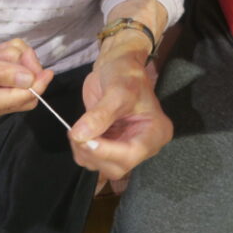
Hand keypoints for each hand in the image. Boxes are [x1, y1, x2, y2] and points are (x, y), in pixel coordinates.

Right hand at [0, 28, 52, 122]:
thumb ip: (0, 73)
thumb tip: (28, 81)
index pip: (16, 102)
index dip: (33, 87)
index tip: (46, 73)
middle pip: (27, 92)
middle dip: (25, 69)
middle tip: (17, 53)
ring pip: (27, 74)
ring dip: (16, 56)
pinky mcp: (3, 73)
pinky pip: (23, 62)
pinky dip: (15, 51)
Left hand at [68, 36, 172, 179]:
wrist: (117, 66)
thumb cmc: (125, 73)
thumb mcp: (116, 90)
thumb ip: (100, 115)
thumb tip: (80, 135)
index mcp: (156, 132)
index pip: (132, 153)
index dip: (106, 151)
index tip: (85, 139)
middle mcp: (144, 145)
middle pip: (118, 166)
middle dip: (94, 153)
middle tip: (76, 133)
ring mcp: (127, 147)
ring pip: (103, 166)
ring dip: (85, 153)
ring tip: (76, 130)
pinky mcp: (112, 146)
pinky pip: (95, 159)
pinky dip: (82, 150)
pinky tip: (79, 132)